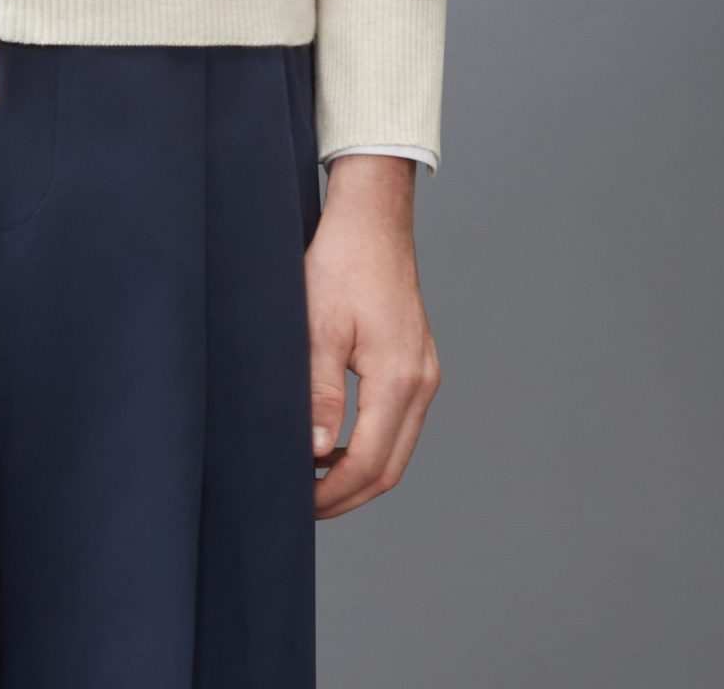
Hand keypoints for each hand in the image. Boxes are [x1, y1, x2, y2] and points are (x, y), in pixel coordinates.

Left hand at [305, 153, 441, 516]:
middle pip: (391, 466)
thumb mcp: (318, 325)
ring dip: (360, 472)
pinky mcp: (417, 361)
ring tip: (315, 480)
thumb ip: (319, 392)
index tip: (299, 503)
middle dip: (349, 494)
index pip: (370, 463)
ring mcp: (424, 371)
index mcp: (399, 378)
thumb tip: (316, 452)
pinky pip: (399, 421)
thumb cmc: (341, 262)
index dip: (334, 492)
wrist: (372, 218)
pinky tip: (338, 443)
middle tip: (304, 505)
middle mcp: (421, 381)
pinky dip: (371, 444)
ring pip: (398, 447)